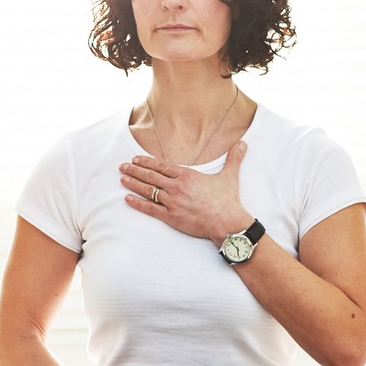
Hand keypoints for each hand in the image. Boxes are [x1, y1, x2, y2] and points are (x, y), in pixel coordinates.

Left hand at [120, 142, 252, 241]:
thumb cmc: (228, 200)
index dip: (147, 162)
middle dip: (134, 170)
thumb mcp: (230, 176)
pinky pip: (150, 209)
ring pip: (147, 191)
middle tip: (122, 166)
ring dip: (133, 184)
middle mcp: (176, 187)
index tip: (136, 159)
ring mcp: (172, 202)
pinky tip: (127, 199)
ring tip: (122, 179)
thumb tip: (243, 143)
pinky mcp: (171, 217)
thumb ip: (234, 158)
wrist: (227, 222)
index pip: (161, 166)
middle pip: (151, 177)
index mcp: (187, 175)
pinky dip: (137, 204)